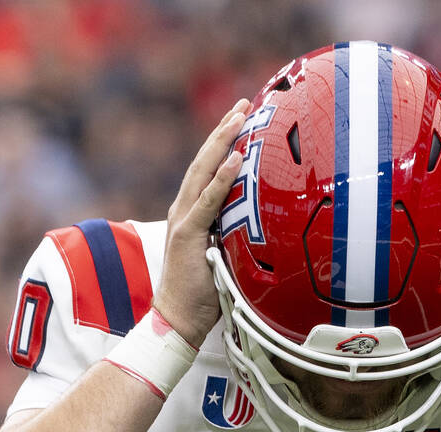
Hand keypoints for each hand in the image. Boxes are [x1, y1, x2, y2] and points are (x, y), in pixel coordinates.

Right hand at [151, 100, 250, 348]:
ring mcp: (183, 220)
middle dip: (224, 130)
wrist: (176, 319)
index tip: (242, 120)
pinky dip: (222, 179)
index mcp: (191, 214)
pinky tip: (235, 158)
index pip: (209, 171)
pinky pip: (208, 201)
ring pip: (204, 172)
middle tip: (243, 104)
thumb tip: (264, 227)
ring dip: (222, 142)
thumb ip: (234, 236)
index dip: (224, 144)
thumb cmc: (202, 294)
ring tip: (239, 116)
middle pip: (204, 161)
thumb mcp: (224, 257)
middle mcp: (183, 210)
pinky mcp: (187, 235)